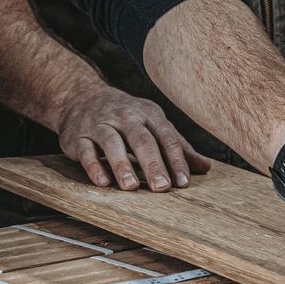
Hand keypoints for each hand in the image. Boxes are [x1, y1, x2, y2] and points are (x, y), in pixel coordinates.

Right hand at [54, 81, 211, 191]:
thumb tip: (206, 167)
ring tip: (131, 187)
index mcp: (148, 114)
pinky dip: (93, 166)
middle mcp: (125, 117)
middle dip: (152, 164)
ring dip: (122, 164)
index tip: (184, 182)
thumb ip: (177, 145)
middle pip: (141, 140)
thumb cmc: (125, 116)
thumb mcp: (153, 123)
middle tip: (162, 187)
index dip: (176, 160)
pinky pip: (86, 150)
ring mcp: (100, 125)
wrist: (80, 97)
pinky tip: (103, 182)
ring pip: (112, 143)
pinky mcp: (78, 136)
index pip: (166, 137)